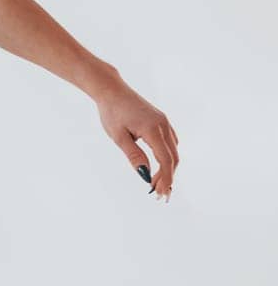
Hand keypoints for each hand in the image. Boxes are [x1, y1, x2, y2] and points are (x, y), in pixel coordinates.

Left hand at [94, 76, 179, 200]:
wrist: (112, 90)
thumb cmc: (112, 112)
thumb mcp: (119, 137)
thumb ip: (134, 156)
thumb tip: (145, 175)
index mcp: (152, 129)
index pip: (165, 159)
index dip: (166, 178)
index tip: (160, 193)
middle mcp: (163, 125)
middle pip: (173, 157)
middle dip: (168, 177)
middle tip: (158, 194)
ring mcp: (164, 122)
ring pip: (173, 150)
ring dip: (169, 168)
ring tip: (158, 183)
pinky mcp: (161, 121)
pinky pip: (170, 142)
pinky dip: (168, 156)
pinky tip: (160, 166)